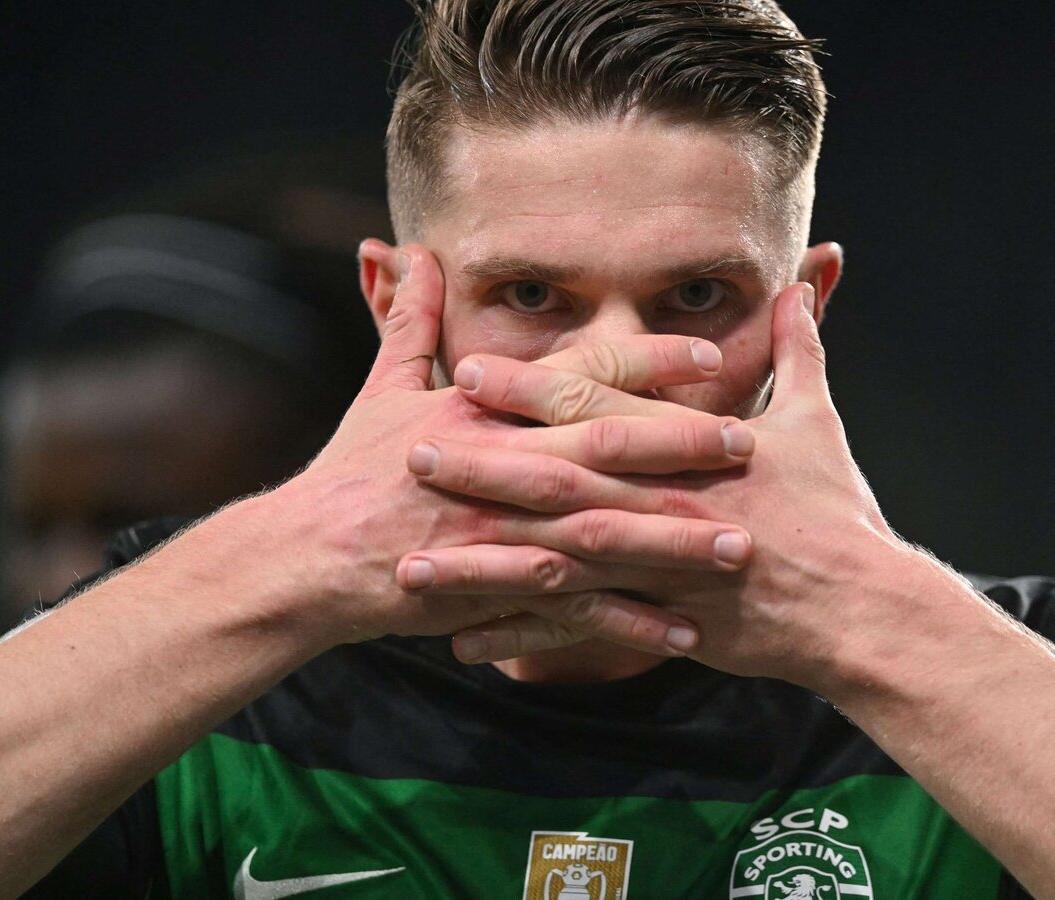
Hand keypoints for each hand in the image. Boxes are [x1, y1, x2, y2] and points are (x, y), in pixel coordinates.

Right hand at [254, 243, 757, 655]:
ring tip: (738, 545)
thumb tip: (413, 251)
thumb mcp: (381, 389)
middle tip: (749, 445)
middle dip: (680, 447)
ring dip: (671, 541)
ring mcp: (499, 533)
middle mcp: (497, 466)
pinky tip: (685, 630)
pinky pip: (574, 611)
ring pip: (601, 533)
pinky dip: (629, 621)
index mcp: (480, 412)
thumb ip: (411, 321)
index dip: (644, 362)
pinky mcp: (496, 592)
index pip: (575, 376)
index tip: (709, 353)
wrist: (305, 559)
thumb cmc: (350, 471)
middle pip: (603, 450)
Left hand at [402, 282, 927, 692]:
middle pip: (559, 479)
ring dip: (481, 560)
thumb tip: (796, 287)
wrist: (860, 607)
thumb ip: (798, 350)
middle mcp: (665, 502)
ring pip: (554, 560)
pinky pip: (579, 629)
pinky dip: (521, 636)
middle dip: (483, 466)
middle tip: (412, 453)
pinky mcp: (662, 620)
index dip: (528, 391)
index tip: (466, 373)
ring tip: (412, 561)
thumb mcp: (818, 420)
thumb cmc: (838, 513)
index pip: (596, 408)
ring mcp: (660, 566)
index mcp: (691, 448)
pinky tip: (463, 641)